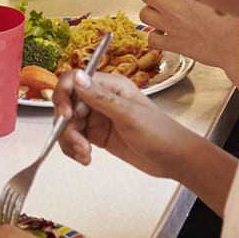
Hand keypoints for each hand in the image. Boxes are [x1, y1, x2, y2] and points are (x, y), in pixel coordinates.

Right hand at [55, 69, 194, 178]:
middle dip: (67, 126)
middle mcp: (100, 99)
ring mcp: (98, 117)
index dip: (64, 95)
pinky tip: (85, 158)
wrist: (174, 159)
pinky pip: (75, 138)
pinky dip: (74, 149)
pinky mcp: (97, 135)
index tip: (67, 115)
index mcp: (110, 86)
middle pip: (67, 105)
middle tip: (79, 144)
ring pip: (68, 124)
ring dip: (70, 141)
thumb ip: (100, 98)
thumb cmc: (160, 133)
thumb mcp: (129, 115)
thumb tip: (77, 77)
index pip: (74, 80)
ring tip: (84, 154)